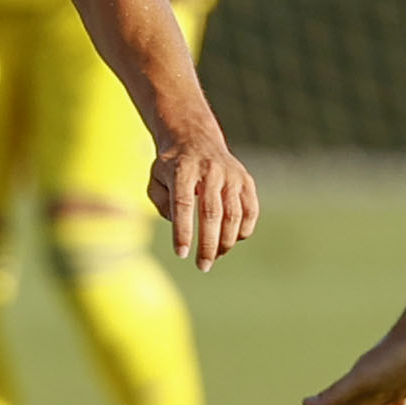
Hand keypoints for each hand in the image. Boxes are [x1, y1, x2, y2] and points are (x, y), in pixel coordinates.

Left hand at [148, 127, 259, 270]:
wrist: (195, 138)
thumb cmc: (172, 166)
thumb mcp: (155, 179)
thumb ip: (161, 203)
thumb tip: (179, 225)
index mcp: (183, 169)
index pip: (183, 204)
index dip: (183, 231)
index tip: (181, 254)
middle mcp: (210, 170)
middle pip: (212, 213)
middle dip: (208, 244)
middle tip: (203, 266)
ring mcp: (231, 175)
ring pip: (234, 214)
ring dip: (226, 242)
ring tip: (214, 257)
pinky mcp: (246, 181)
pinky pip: (250, 211)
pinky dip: (243, 230)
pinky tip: (231, 241)